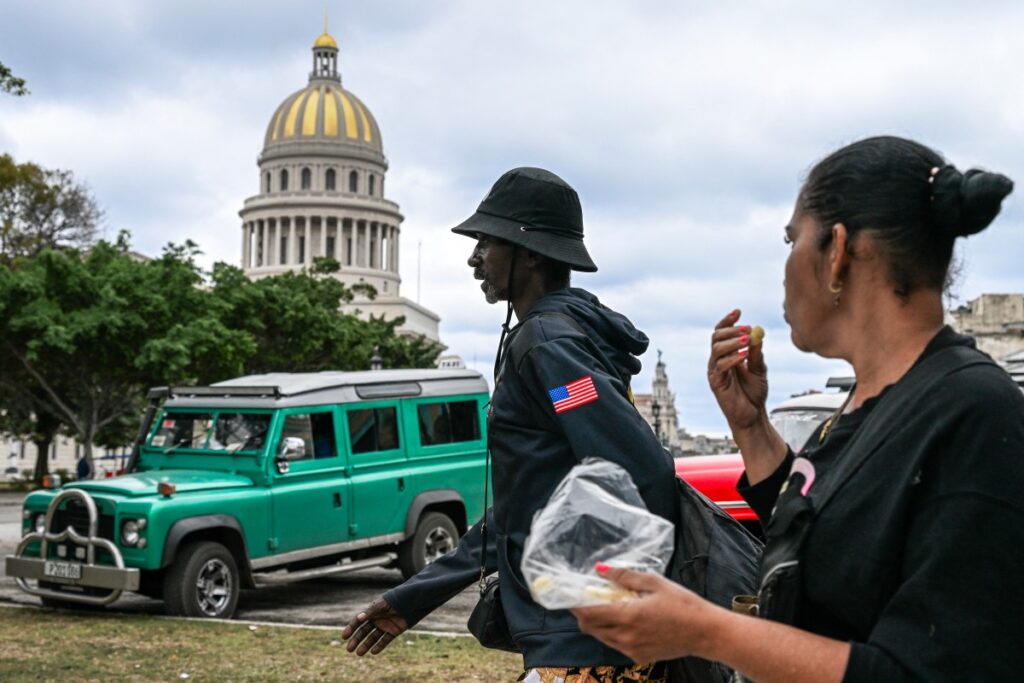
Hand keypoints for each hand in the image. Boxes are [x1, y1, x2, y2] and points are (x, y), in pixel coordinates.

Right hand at [341, 597, 408, 655]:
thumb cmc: (395, 600)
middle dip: (356, 640)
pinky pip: (385, 640)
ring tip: (359, 653)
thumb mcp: (382, 605)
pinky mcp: (394, 631)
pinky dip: (379, 646)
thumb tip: (358, 618)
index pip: (358, 621)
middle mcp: (377, 619)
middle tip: (349, 649)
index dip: (351, 628)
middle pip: (364, 631)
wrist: (413, 601)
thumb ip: (371, 612)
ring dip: (366, 645)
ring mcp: (385, 626)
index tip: (344, 637)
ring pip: (373, 637)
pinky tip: (373, 651)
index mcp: (372, 611)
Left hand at [571, 567, 717, 662]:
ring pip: (601, 638)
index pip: (589, 613)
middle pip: (590, 628)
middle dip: (583, 614)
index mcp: (628, 616)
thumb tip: (600, 569)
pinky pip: (616, 645)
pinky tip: (625, 621)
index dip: (575, 605)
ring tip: (607, 607)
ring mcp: (631, 650)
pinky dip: (612, 633)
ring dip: (597, 624)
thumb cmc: (683, 605)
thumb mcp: (654, 583)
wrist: (706, 633)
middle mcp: (625, 637)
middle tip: (586, 599)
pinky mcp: (638, 658)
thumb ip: (624, 577)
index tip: (570, 594)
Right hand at [708, 309, 767, 432]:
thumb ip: (756, 354)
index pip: (721, 333)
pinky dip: (732, 358)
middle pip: (716, 338)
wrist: (753, 416)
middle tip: (747, 329)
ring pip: (716, 349)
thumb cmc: (754, 394)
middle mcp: (717, 362)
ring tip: (747, 341)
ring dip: (732, 342)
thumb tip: (757, 335)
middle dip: (731, 330)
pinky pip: (720, 366)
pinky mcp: (716, 383)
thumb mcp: (759, 370)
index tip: (738, 311)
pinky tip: (744, 356)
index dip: (728, 321)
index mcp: (726, 356)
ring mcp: (715, 372)